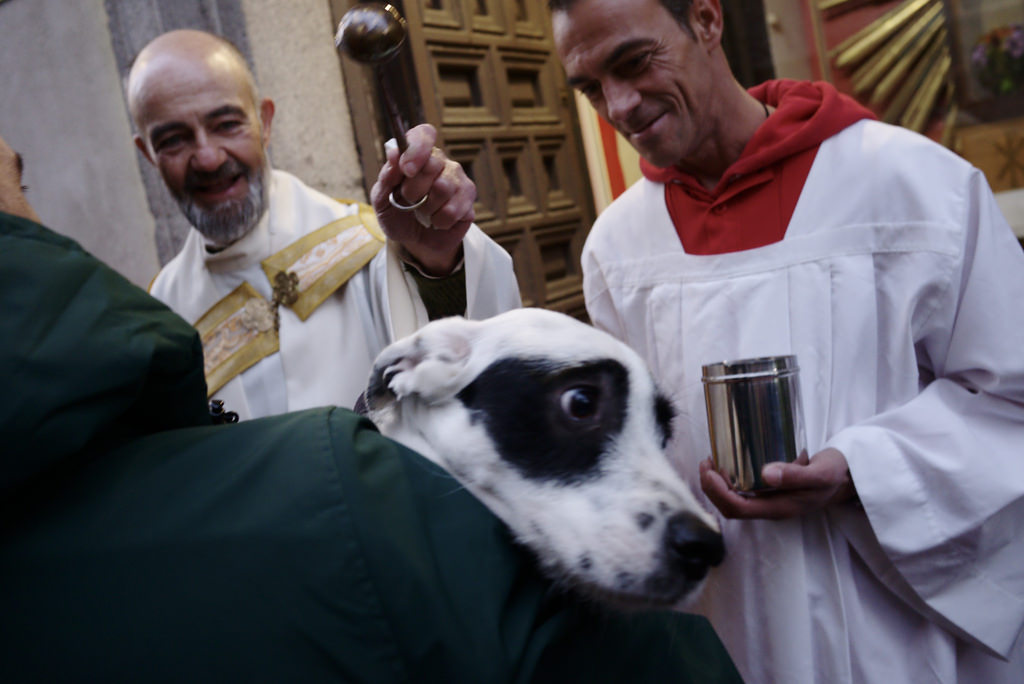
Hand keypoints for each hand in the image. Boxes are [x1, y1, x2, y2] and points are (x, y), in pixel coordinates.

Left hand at [370, 123, 474, 275]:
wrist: (413, 241)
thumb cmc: (397, 214)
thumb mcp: (382, 199)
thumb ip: (387, 177)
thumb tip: (393, 153)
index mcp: (418, 155)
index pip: (425, 135)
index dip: (417, 148)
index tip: (406, 169)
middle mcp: (441, 163)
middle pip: (433, 164)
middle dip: (414, 189)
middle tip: (409, 200)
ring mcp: (458, 181)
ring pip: (443, 187)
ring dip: (426, 208)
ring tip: (423, 213)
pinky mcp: (468, 201)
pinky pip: (453, 209)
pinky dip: (439, 221)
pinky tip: (436, 222)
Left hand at [699, 448, 856, 519]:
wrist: (849, 478)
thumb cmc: (835, 475)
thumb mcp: (820, 473)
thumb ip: (796, 475)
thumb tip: (766, 474)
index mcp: (779, 508)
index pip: (737, 508)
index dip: (717, 492)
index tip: (709, 469)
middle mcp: (771, 508)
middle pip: (731, 507)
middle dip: (712, 487)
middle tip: (706, 462)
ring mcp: (770, 501)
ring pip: (734, 499)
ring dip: (717, 484)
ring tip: (712, 461)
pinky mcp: (771, 491)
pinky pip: (742, 491)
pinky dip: (729, 479)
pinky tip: (728, 462)